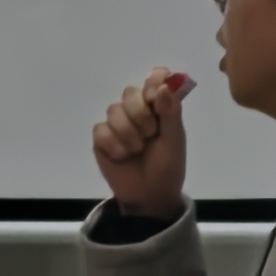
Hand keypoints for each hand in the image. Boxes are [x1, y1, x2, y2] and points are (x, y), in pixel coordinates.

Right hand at [92, 63, 193, 215]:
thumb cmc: (167, 167)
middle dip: (140, 114)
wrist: (150, 196)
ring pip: (114, 111)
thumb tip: (164, 85)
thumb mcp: (174, 140)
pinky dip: (113, 144)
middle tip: (151, 134)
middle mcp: (137, 110)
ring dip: (128, 134)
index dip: (153, 81)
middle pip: (129, 92)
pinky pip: (101, 129)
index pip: (155, 79)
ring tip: (136, 151)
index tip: (155, 94)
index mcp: (159, 107)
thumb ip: (170, 111)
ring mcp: (117, 123)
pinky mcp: (101, 138)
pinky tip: (121, 156)